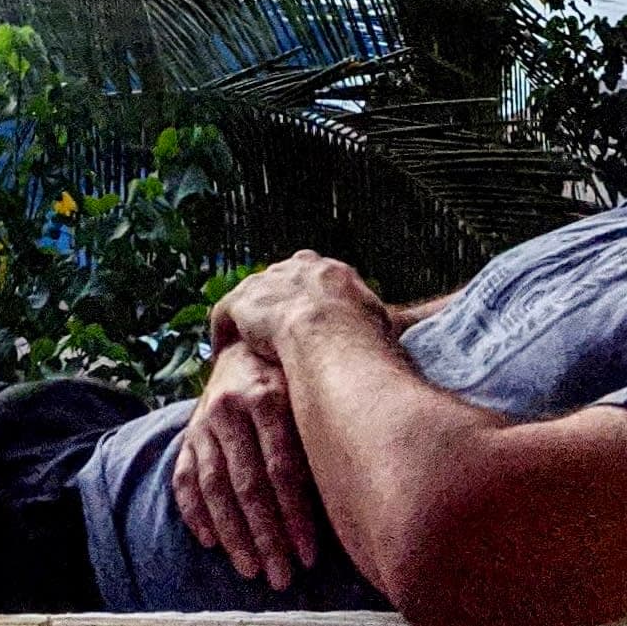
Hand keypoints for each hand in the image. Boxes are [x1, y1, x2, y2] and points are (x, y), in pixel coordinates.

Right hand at [172, 338, 323, 591]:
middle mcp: (230, 407)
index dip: (295, 517)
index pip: (282, 470)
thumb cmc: (296, 382)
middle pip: (249, 485)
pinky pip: (184, 479)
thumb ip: (321, 437)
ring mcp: (203, 422)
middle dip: (266, 537)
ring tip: (251, 571)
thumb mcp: (310, 397)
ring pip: (215, 488)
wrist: (247, 347)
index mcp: (268, 397)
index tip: (309, 557)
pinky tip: (210, 543)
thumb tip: (357, 497)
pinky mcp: (187, 434)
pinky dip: (195, 513)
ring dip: (232, 535)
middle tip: (282, 579)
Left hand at [208, 249, 386, 361]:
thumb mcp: (384, 332)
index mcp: (333, 273)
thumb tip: (405, 358)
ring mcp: (269, 281)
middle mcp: (299, 267)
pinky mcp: (243, 300)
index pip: (318, 282)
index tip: (309, 327)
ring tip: (244, 348)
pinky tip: (221, 354)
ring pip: (253, 298)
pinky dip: (223, 333)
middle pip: (283, 283)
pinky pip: (226, 314)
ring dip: (249, 321)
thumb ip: (384, 334)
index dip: (312, 304)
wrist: (330, 334)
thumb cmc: (364, 340)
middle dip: (278, 306)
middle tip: (274, 337)